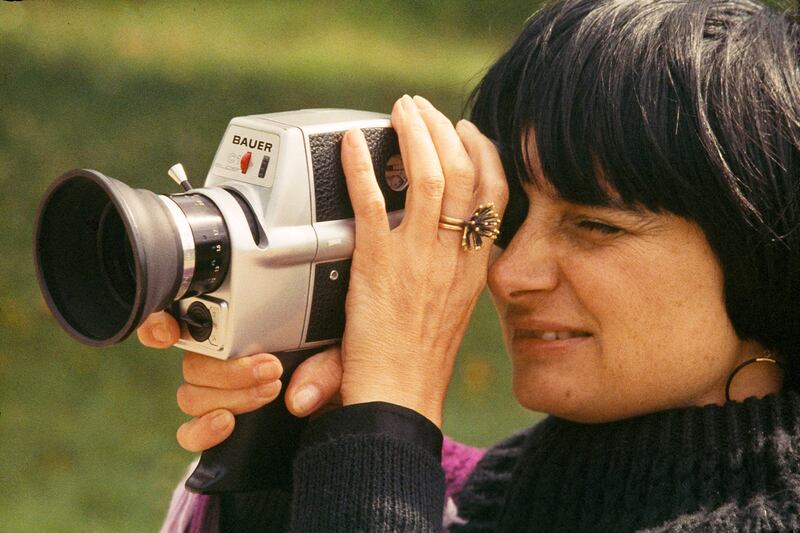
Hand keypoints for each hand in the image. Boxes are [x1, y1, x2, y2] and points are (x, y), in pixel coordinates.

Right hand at [137, 311, 343, 451]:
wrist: (338, 418)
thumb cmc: (337, 372)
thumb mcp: (341, 359)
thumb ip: (326, 367)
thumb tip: (299, 396)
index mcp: (243, 331)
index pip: (187, 317)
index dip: (164, 323)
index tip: (169, 331)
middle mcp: (221, 362)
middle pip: (193, 361)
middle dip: (230, 368)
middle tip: (272, 369)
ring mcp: (216, 397)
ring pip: (190, 394)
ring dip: (227, 394)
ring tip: (267, 392)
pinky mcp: (216, 430)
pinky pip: (188, 433)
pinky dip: (202, 430)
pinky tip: (227, 423)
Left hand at [338, 95, 507, 426]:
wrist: (398, 397)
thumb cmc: (419, 360)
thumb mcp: (452, 309)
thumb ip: (451, 269)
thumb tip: (445, 240)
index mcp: (472, 265)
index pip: (496, 192)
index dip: (484, 152)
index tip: (468, 131)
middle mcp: (452, 255)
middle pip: (464, 172)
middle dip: (444, 129)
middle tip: (422, 110)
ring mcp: (418, 257)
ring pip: (428, 176)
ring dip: (413, 135)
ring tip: (399, 111)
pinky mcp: (378, 264)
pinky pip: (372, 201)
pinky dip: (359, 165)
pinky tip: (349, 143)